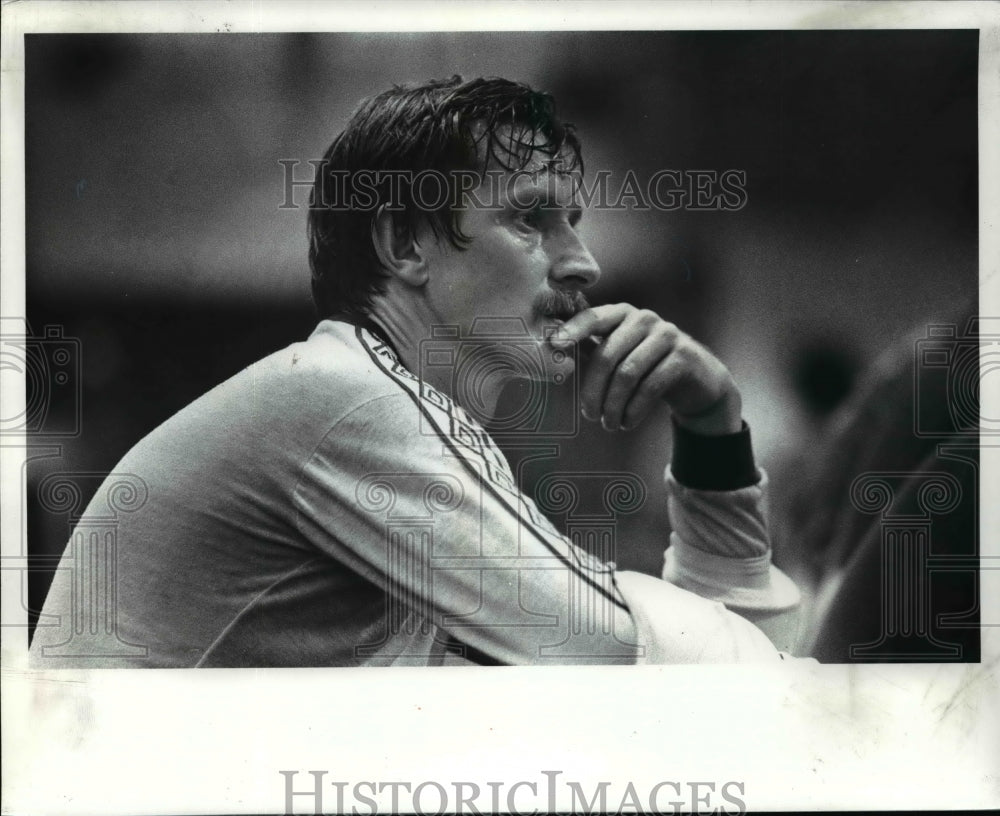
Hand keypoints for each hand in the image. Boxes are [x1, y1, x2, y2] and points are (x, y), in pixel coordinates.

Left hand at [549, 304, 742, 434]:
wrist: (696, 380)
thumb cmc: (646, 367)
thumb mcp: (619, 355)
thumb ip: (591, 349)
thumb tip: (553, 350)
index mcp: (622, 314)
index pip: (593, 317)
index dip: (573, 330)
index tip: (553, 344)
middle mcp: (644, 319)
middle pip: (607, 355)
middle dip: (594, 391)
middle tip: (589, 416)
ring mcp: (667, 335)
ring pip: (628, 374)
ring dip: (614, 406)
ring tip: (609, 424)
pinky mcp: (683, 356)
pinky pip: (650, 386)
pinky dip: (634, 410)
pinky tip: (628, 423)